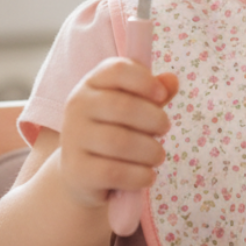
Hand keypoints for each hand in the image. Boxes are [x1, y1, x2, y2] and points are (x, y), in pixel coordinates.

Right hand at [58, 58, 178, 209]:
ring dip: (151, 151)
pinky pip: (115, 172)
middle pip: (124, 107)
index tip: (161, 96)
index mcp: (92, 84)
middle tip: (164, 130)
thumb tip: (171, 80)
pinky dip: (140, 175)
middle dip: (155, 120)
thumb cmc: (116, 131)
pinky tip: (147, 175)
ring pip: (121, 142)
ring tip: (158, 156)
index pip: (118, 70)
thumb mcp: (135, 108)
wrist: (82, 174)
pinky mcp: (77, 171)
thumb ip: (155, 93)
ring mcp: (73, 139)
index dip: (145, 80)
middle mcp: (77, 107)